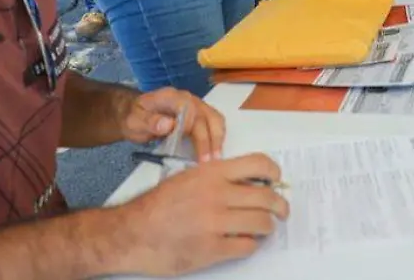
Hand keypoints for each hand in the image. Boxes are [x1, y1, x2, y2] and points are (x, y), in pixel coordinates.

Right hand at [113, 153, 288, 276]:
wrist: (132, 232)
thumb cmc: (159, 205)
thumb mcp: (189, 177)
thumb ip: (218, 177)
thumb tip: (250, 183)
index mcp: (212, 173)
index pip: (258, 164)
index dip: (274, 173)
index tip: (277, 181)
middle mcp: (217, 195)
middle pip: (267, 198)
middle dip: (280, 206)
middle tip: (281, 211)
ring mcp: (215, 223)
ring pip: (262, 223)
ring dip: (268, 226)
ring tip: (264, 228)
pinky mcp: (211, 249)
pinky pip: (247, 246)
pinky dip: (251, 245)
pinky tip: (245, 242)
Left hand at [120, 88, 226, 161]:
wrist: (134, 114)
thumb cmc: (135, 118)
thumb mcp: (135, 121)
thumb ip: (150, 121)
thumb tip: (169, 124)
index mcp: (172, 97)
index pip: (189, 110)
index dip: (191, 129)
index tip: (190, 149)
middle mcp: (188, 98)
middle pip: (206, 116)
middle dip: (208, 139)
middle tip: (208, 161)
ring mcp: (196, 105)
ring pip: (215, 119)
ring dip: (218, 138)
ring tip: (216, 159)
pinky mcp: (200, 115)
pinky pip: (215, 123)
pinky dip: (218, 137)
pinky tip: (215, 151)